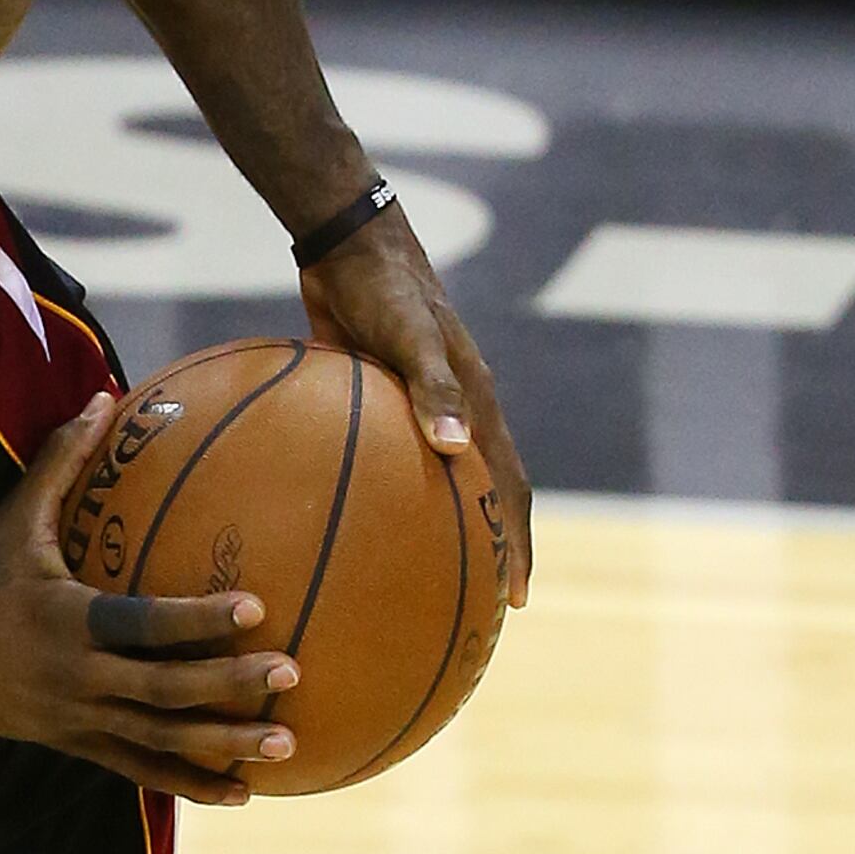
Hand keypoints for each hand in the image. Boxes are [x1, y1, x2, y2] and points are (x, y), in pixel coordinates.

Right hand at [0, 398, 299, 805]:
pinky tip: (241, 795)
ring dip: (224, 745)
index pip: (139, 623)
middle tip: (291, 673)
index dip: (195, 620)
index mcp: (63, 620)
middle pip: (162, 690)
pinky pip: (140, 770)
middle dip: (228, 686)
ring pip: (160, 739)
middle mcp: (75, 677)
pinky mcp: (76, 745)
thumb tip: (106, 397)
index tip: (255, 607)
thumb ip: (60, 462)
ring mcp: (77, 718)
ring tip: (287, 742)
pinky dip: (190, 785)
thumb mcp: (9, 522)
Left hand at [298, 203, 534, 606]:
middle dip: (486, 551)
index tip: (515, 599)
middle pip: (484, 495)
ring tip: (413, 580)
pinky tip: (339, 522)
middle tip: (473, 608)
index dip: (516, 544)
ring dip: (437, 527)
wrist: (347, 245)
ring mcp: (421, 407)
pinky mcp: (382, 400)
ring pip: (438, 481)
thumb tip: (455, 450)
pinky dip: (379, 493)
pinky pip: (387, 459)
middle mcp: (459, 412)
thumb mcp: (409, 335)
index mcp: (478, 405)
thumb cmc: (382, 288)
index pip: (509, 489)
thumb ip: (433, 388)